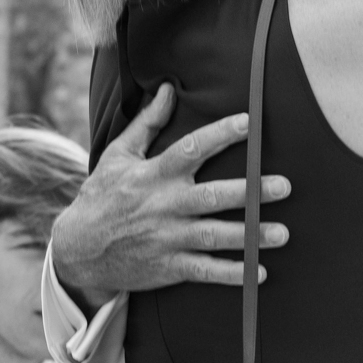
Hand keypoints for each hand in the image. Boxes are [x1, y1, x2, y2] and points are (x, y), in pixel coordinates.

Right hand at [49, 84, 290, 303]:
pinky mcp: (169, 267)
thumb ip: (147, 123)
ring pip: (215, 236)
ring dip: (250, 236)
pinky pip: (204, 271)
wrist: (77, 250)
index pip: (191, 149)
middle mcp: (164, 206)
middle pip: (212, 196)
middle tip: (285, 186)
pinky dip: (232, 274)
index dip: (220, 134)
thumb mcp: (118, 156)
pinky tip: (260, 273)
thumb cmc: (102, 196)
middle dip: (250, 192)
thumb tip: (168, 88)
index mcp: (154, 175)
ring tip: (282, 233)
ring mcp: (168, 238)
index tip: (249, 122)